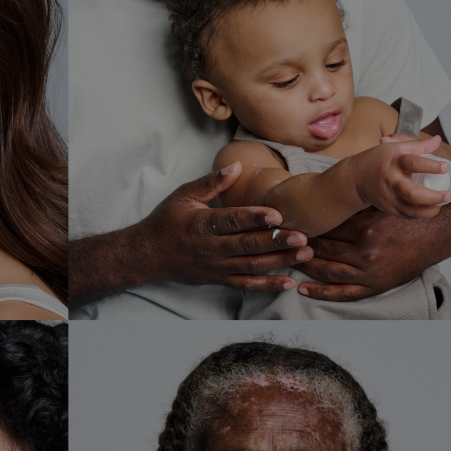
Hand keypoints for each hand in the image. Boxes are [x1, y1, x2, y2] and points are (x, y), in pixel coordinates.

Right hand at [135, 162, 312, 288]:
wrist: (146, 255)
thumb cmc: (165, 221)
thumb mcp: (183, 196)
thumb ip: (212, 182)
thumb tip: (237, 165)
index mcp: (201, 224)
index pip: (231, 221)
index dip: (255, 218)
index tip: (278, 214)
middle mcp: (209, 248)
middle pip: (247, 246)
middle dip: (276, 242)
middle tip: (303, 236)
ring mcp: (215, 267)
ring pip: (251, 266)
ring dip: (280, 262)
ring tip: (305, 254)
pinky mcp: (218, 280)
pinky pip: (246, 285)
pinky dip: (268, 285)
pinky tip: (289, 282)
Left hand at [296, 204, 450, 301]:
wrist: (435, 237)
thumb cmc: (407, 217)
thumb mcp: (382, 204)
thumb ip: (358, 200)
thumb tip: (332, 185)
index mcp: (365, 229)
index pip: (326, 229)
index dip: (306, 226)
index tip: (289, 224)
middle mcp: (365, 252)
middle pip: (323, 249)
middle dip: (300, 246)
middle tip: (282, 242)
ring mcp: (369, 272)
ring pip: (328, 271)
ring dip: (306, 267)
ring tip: (288, 261)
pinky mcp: (373, 286)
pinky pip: (343, 293)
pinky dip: (321, 293)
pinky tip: (303, 289)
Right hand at [351, 134, 449, 217]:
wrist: (355, 178)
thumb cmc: (378, 160)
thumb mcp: (395, 148)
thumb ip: (418, 145)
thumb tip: (437, 140)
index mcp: (393, 162)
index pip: (413, 163)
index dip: (431, 166)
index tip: (445, 167)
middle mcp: (390, 181)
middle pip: (411, 192)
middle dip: (433, 196)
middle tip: (447, 194)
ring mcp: (388, 197)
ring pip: (410, 209)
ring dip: (428, 210)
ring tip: (441, 204)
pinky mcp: (388, 208)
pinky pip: (406, 215)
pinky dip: (420, 214)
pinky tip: (429, 209)